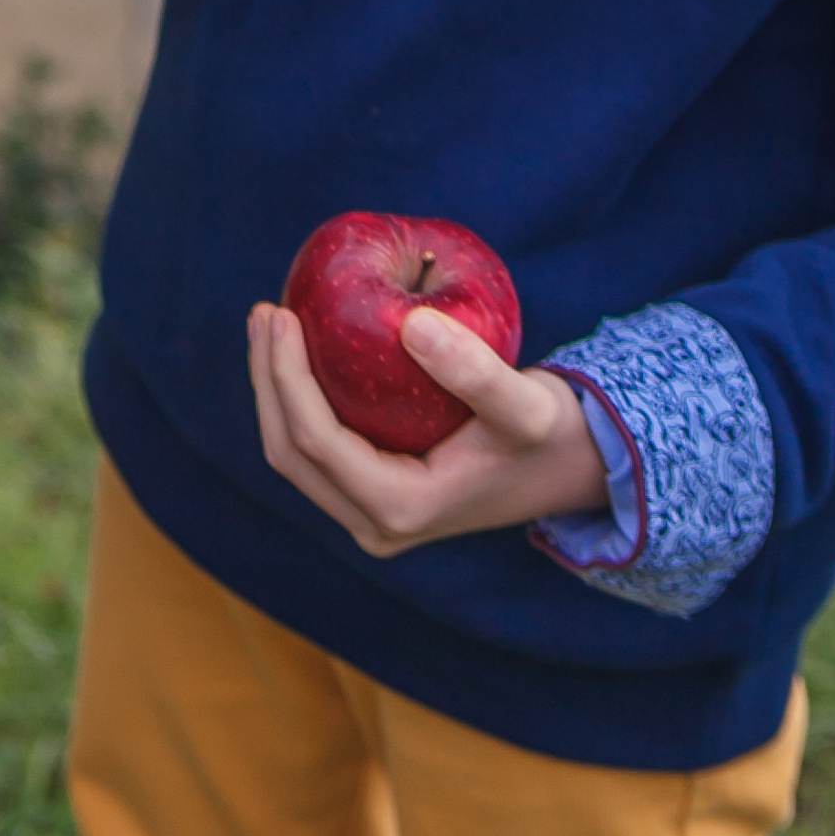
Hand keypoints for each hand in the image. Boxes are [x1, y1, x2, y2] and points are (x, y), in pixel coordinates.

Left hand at [245, 301, 609, 556]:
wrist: (570, 471)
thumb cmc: (552, 436)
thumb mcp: (527, 403)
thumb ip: (477, 371)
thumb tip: (413, 324)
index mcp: (401, 508)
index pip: (317, 441)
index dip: (285, 377)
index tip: (280, 314)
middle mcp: (377, 524)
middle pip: (290, 453)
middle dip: (268, 380)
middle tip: (264, 311)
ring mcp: (371, 516)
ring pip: (296, 456)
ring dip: (275, 391)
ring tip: (270, 324)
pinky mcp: (374, 496)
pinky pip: (317, 451)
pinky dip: (299, 401)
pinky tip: (299, 350)